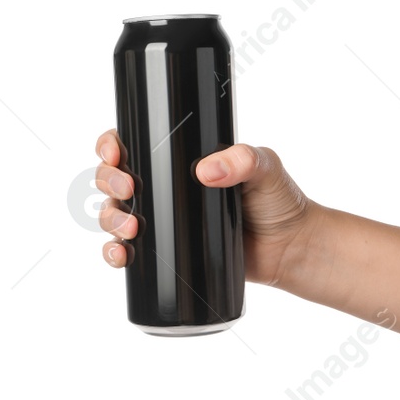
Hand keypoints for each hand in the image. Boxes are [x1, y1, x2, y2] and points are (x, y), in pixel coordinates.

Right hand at [94, 130, 316, 287]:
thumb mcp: (265, 168)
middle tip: (129, 189)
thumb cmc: (280, 201)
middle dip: (109, 182)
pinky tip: (122, 255)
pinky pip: (128, 251)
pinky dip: (115, 253)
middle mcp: (165, 188)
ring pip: (114, 214)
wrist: (291, 248)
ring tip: (131, 228)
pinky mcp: (167, 254)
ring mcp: (163, 222)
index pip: (134, 144)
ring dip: (110, 218)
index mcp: (180, 159)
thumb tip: (206, 170)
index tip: (115, 154)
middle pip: (114, 178)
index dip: (111, 146)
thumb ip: (242, 159)